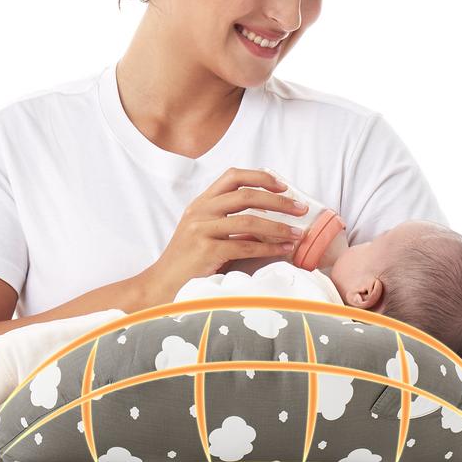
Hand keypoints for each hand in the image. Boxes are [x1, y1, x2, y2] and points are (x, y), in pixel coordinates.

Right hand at [141, 167, 307, 301]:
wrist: (161, 285)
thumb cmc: (188, 262)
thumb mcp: (204, 232)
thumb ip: (228, 221)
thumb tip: (269, 218)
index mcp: (201, 203)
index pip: (233, 176)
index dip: (261, 177)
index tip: (283, 185)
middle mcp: (200, 211)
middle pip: (246, 195)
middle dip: (279, 200)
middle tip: (300, 209)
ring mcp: (201, 230)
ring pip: (249, 221)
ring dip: (278, 226)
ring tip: (296, 233)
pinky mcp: (206, 251)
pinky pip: (246, 247)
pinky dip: (269, 248)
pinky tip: (283, 250)